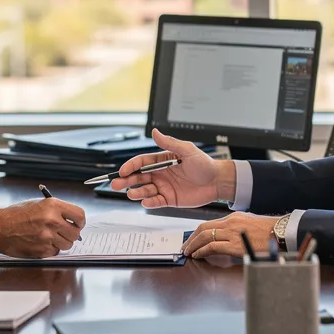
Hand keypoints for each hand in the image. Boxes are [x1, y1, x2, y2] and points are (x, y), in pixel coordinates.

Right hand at [0, 198, 85, 257]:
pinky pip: (55, 252)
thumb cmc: (16, 215)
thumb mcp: (38, 204)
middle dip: (71, 234)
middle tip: (62, 233)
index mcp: (53, 205)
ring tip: (49, 237)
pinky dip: (50, 249)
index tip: (77, 224)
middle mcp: (52, 220)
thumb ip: (57, 211)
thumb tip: (73, 220)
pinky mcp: (42, 249)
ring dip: (61, 243)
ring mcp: (47, 236)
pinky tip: (40, 242)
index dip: (80, 221)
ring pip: (68, 244)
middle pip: (76, 233)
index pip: (80, 215)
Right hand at [112, 128, 232, 208]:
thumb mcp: (187, 150)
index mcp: (162, 160)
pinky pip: (156, 201)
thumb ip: (169, 143)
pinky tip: (145, 201)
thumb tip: (154, 131)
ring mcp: (164, 187)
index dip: (130, 166)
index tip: (122, 171)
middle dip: (126, 180)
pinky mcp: (170, 199)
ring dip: (136, 192)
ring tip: (131, 194)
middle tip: (116, 184)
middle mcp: (160, 173)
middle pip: (138, 177)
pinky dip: (149, 202)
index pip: (141, 162)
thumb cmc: (204, 164)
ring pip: (145, 190)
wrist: (218, 181)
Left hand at [183, 212, 278, 259]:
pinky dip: (202, 251)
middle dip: (191, 238)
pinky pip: (212, 247)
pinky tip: (198, 255)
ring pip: (204, 237)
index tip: (192, 239)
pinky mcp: (234, 245)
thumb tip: (227, 237)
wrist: (281, 233)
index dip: (197, 232)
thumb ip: (236, 228)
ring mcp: (231, 233)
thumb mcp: (250, 223)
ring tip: (188, 252)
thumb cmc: (269, 231)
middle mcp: (230, 223)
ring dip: (193, 245)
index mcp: (233, 217)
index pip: (209, 224)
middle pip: (203, 228)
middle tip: (185, 246)